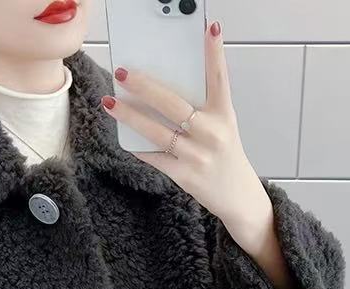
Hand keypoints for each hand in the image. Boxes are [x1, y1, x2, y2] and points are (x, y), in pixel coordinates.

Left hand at [99, 19, 304, 288]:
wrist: (239, 199)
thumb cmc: (225, 157)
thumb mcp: (223, 128)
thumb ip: (200, 109)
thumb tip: (161, 90)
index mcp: (224, 116)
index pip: (220, 78)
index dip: (215, 53)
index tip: (210, 27)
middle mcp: (212, 133)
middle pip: (174, 103)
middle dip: (145, 86)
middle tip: (123, 72)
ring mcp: (197, 156)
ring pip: (157, 131)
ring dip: (130, 116)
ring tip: (110, 101)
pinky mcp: (184, 175)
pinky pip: (154, 157)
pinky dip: (137, 146)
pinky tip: (122, 136)